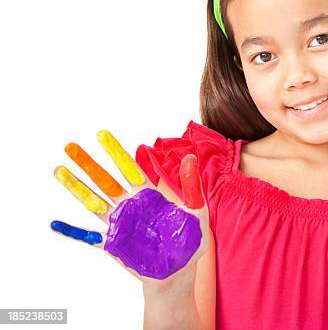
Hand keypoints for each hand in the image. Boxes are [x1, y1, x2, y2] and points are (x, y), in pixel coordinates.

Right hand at [50, 130, 208, 286]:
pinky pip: (88, 237)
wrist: (179, 272)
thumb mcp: (195, 210)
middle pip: (105, 180)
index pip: (129, 168)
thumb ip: (190, 185)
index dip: (115, 152)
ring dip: (76, 187)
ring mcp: (119, 224)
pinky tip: (54, 224)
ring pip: (93, 202)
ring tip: (59, 170)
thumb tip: (189, 157)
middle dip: (88, 164)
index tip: (101, 134)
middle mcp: (130, 205)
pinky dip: (72, 231)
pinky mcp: (113, 244)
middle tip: (70, 146)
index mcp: (149, 194)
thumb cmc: (190, 240)